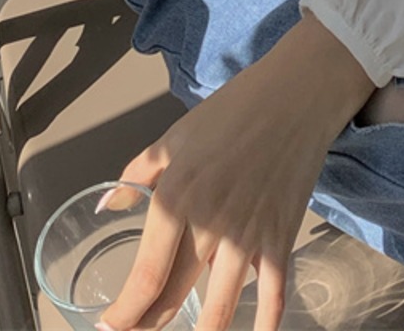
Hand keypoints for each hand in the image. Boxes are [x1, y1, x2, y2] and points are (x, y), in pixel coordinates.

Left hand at [96, 15, 376, 330]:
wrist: (294, 95)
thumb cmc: (233, 110)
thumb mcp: (175, 136)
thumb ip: (138, 175)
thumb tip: (109, 206)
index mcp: (176, 198)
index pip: (145, 276)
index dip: (125, 314)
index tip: (111, 326)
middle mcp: (209, 224)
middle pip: (174, 296)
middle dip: (150, 325)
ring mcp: (249, 235)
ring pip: (219, 308)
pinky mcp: (282, 236)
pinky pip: (273, 294)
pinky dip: (264, 323)